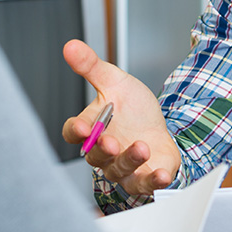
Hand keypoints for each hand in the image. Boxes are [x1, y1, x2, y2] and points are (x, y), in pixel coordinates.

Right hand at [61, 39, 181, 195]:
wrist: (160, 126)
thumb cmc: (132, 109)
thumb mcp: (114, 81)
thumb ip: (91, 66)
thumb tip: (70, 45)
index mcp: (92, 127)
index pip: (74, 132)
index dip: (77, 131)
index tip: (84, 127)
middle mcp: (103, 152)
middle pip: (94, 156)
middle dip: (101, 150)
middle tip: (109, 142)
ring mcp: (122, 168)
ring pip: (118, 171)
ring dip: (129, 161)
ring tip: (142, 146)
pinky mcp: (143, 178)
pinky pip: (144, 186)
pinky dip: (152, 182)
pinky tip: (161, 174)